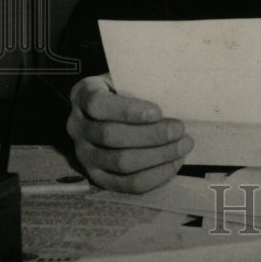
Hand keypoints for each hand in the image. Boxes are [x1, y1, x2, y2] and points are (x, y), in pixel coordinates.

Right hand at [66, 74, 192, 192]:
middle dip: (152, 135)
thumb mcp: (128, 77)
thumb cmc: (125, 90)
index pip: (99, 104)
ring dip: (158, 156)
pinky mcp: (97, 176)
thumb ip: (142, 84)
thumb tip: (175, 98)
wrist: (110, 110)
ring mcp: (84, 154)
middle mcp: (77, 126)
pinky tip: (173, 164)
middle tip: (180, 130)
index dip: (128, 110)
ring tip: (183, 146)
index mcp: (83, 95)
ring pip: (120, 162)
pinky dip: (154, 176)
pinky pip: (125, 184)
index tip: (158, 112)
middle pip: (111, 136)